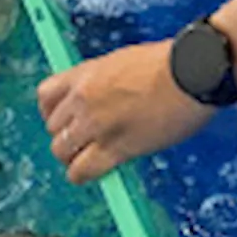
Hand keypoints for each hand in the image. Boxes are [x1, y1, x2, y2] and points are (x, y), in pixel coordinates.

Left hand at [38, 40, 213, 183]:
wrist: (191, 72)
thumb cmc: (169, 64)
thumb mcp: (124, 62)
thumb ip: (105, 82)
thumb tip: (105, 99)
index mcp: (86, 73)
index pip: (45, 96)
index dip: (52, 112)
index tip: (65, 120)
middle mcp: (83, 98)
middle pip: (53, 127)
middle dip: (66, 136)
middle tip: (83, 142)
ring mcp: (96, 124)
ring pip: (61, 150)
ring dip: (73, 156)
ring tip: (89, 158)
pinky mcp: (114, 147)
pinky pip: (82, 170)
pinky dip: (82, 175)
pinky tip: (93, 173)